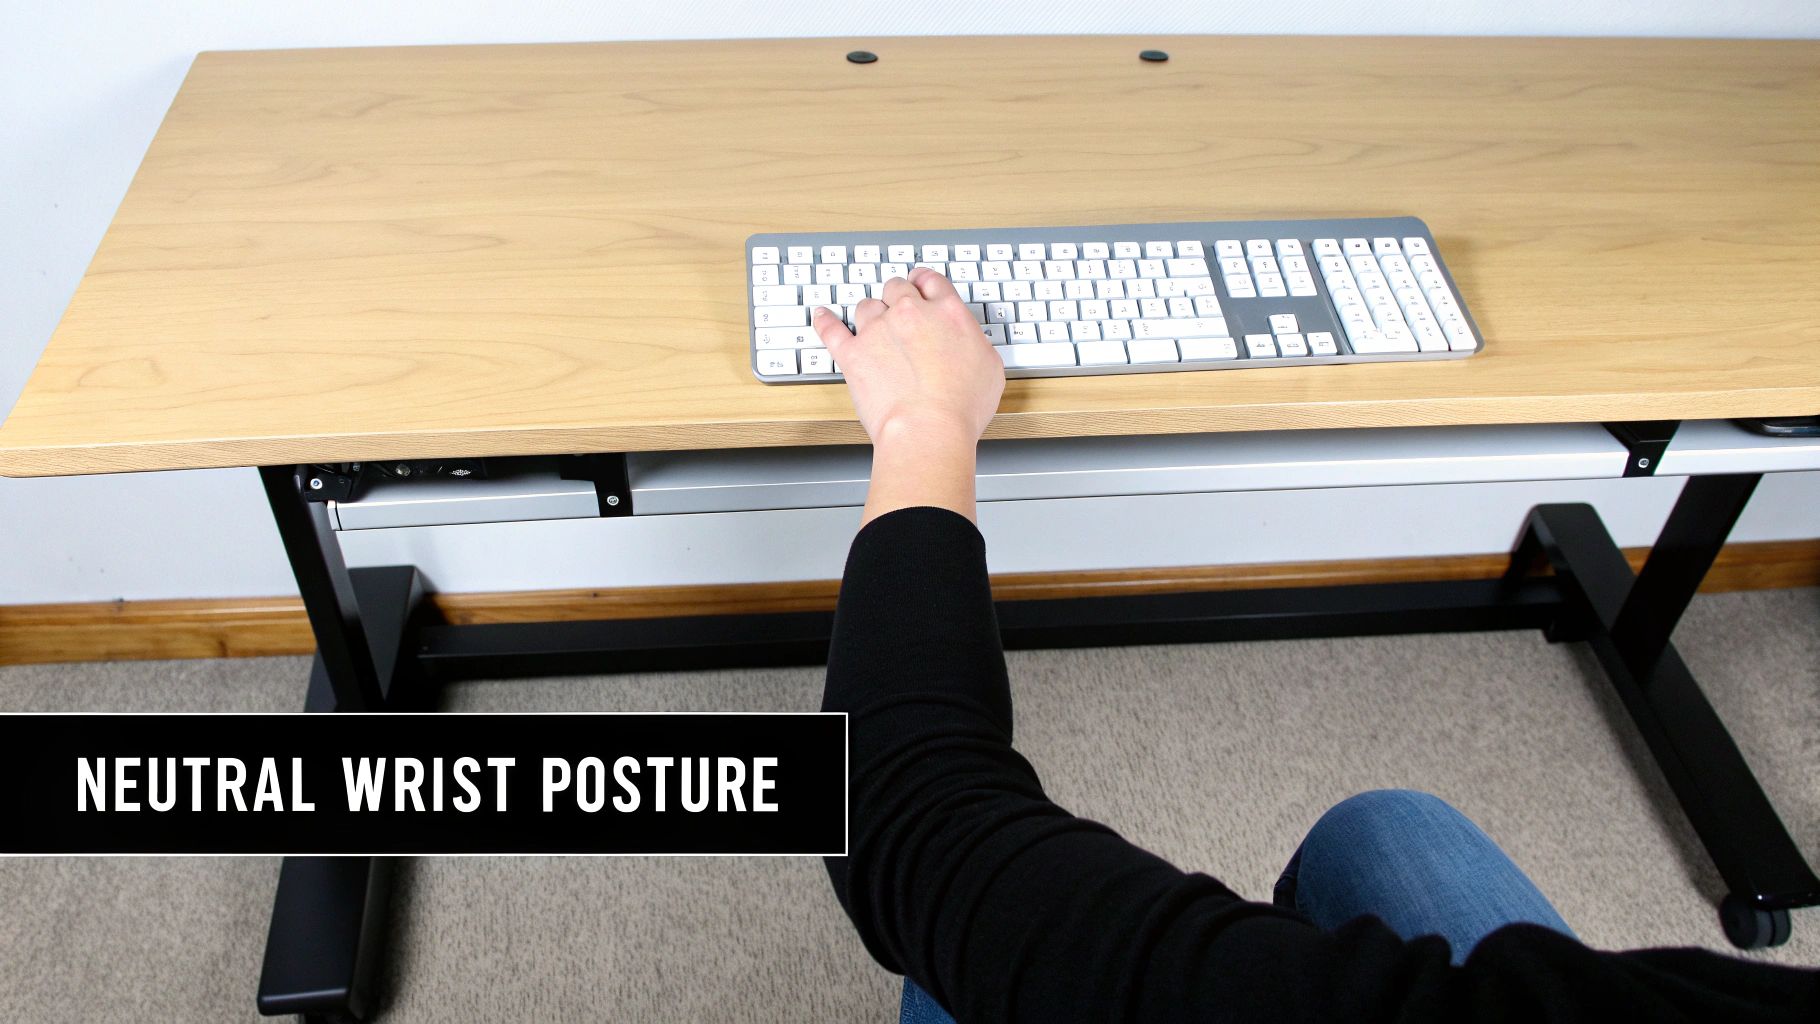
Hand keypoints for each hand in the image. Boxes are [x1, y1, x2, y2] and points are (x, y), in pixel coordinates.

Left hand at [811, 269, 1005, 449]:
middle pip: (897, 287)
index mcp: (947, 313)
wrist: (928, 428)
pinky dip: (825, 321)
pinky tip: (821, 315)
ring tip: (871, 324)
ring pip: (867, 306)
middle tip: (898, 307)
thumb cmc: (961, 406)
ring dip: (870, 312)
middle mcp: (910, 314)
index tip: (920, 283)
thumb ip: (974, 342)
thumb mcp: (989, 367)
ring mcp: (878, 331)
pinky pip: (831, 329)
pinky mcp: (852, 353)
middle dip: (897, 295)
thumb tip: (969, 341)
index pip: (932, 281)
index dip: (924, 281)